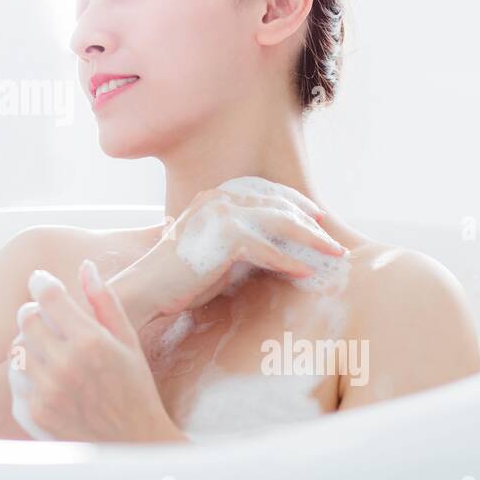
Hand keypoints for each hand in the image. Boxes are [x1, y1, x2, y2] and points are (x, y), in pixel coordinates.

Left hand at [7, 260, 183, 442]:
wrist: (133, 446)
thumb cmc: (135, 390)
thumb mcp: (129, 342)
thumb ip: (105, 302)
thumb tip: (86, 266)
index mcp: (91, 342)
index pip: (49, 296)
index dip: (41, 282)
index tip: (40, 280)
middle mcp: (65, 365)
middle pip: (27, 318)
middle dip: (34, 311)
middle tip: (46, 317)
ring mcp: (45, 391)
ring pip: (16, 347)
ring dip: (29, 343)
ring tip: (50, 352)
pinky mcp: (32, 413)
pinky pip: (14, 379)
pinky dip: (26, 374)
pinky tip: (48, 379)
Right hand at [112, 177, 346, 324]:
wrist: (147, 288)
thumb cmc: (178, 277)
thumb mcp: (213, 250)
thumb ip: (240, 242)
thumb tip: (276, 249)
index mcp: (214, 196)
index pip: (263, 191)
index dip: (293, 201)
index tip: (316, 214)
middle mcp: (219, 199)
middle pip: (277, 204)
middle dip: (309, 220)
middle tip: (332, 236)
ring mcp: (222, 215)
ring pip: (279, 223)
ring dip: (311, 239)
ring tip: (332, 252)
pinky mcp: (226, 238)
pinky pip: (268, 250)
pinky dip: (289, 262)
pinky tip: (305, 272)